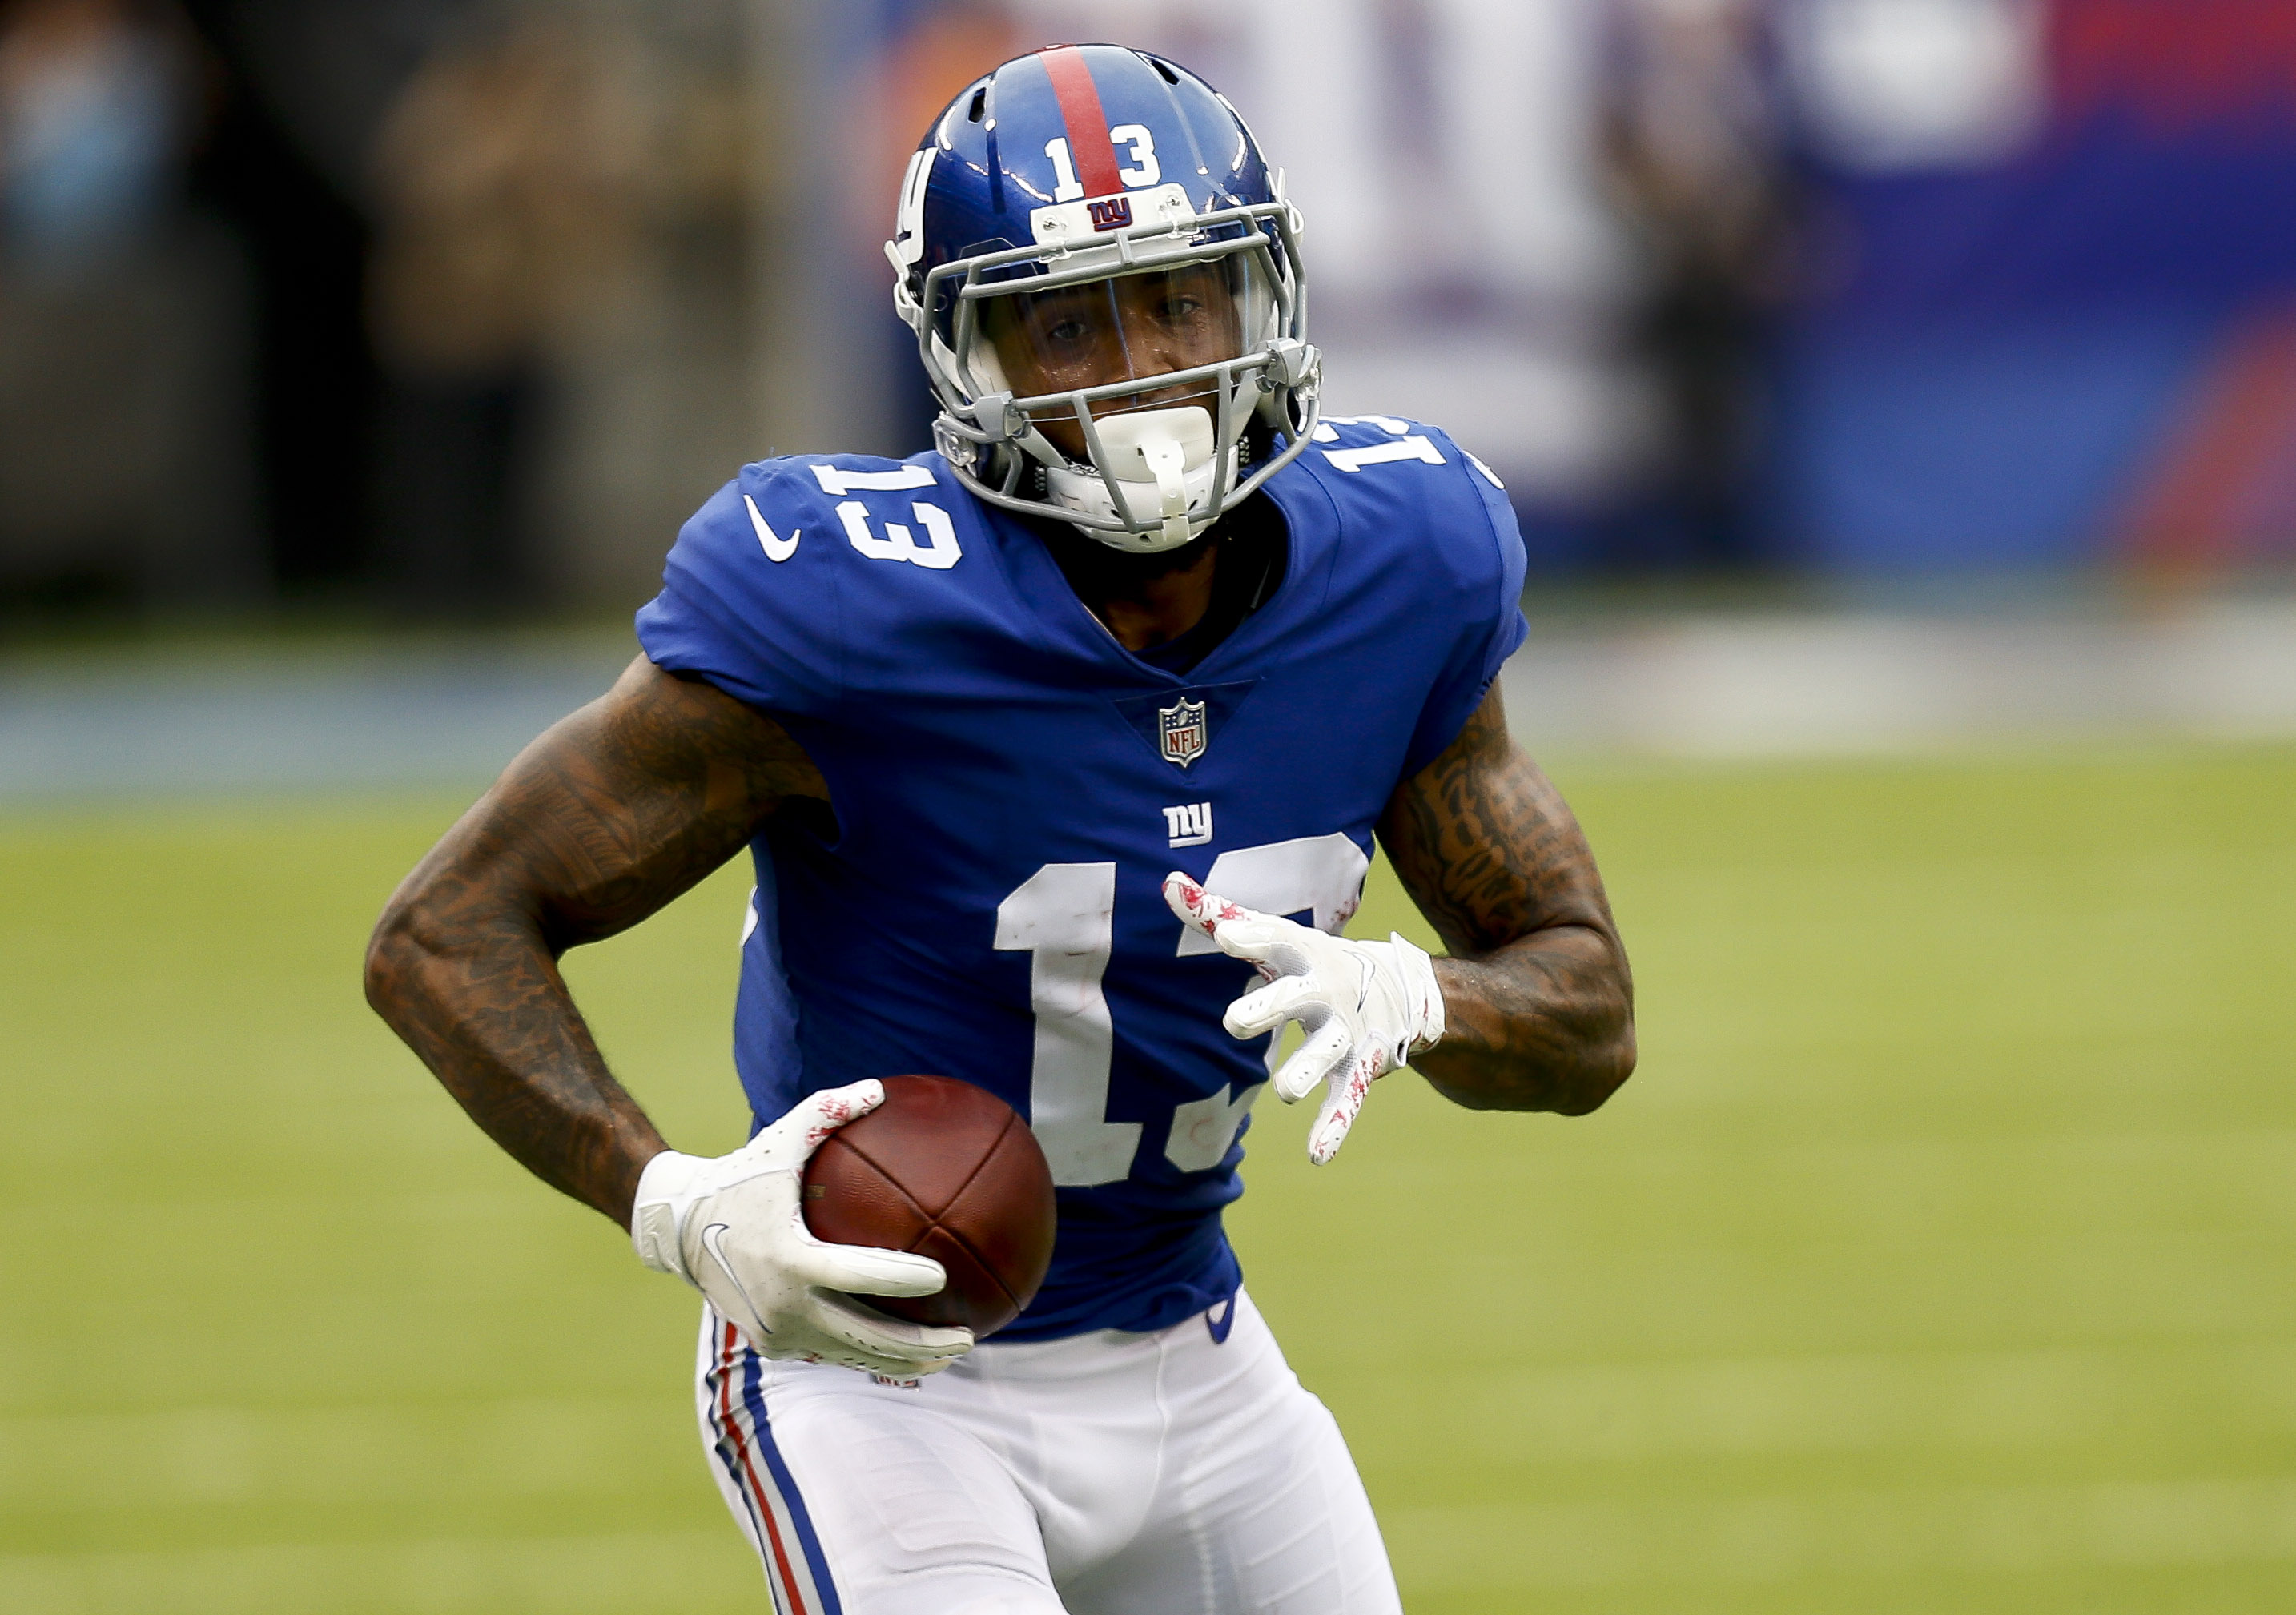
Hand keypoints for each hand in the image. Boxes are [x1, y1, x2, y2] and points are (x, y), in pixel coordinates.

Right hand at [629, 1080, 972, 1374]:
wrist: (679, 1229)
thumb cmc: (740, 1177)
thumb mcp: (780, 1138)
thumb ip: (827, 1111)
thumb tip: (880, 1088)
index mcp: (789, 1258)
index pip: (856, 1275)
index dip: (901, 1278)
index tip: (944, 1277)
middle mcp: (784, 1305)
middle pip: (867, 1338)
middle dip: (923, 1346)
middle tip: (969, 1336)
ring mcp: (778, 1332)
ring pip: (855, 1356)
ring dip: (906, 1362)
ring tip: (952, 1355)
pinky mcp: (775, 1345)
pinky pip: (834, 1352)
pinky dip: (873, 1355)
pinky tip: (912, 1351)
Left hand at [1163, 872, 1443, 1163]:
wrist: (1402, 988)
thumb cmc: (1316, 960)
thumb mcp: (1278, 937)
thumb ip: (1222, 914)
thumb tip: (1167, 885)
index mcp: (1304, 954)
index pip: (1277, 939)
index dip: (1252, 935)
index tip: (1226, 935)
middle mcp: (1327, 991)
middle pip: (1297, 998)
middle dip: (1269, 1009)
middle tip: (1232, 1023)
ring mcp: (1346, 1031)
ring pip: (1327, 1052)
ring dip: (1307, 1070)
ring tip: (1285, 1092)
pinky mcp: (1359, 1068)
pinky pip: (1347, 1099)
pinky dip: (1336, 1125)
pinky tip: (1317, 1154)